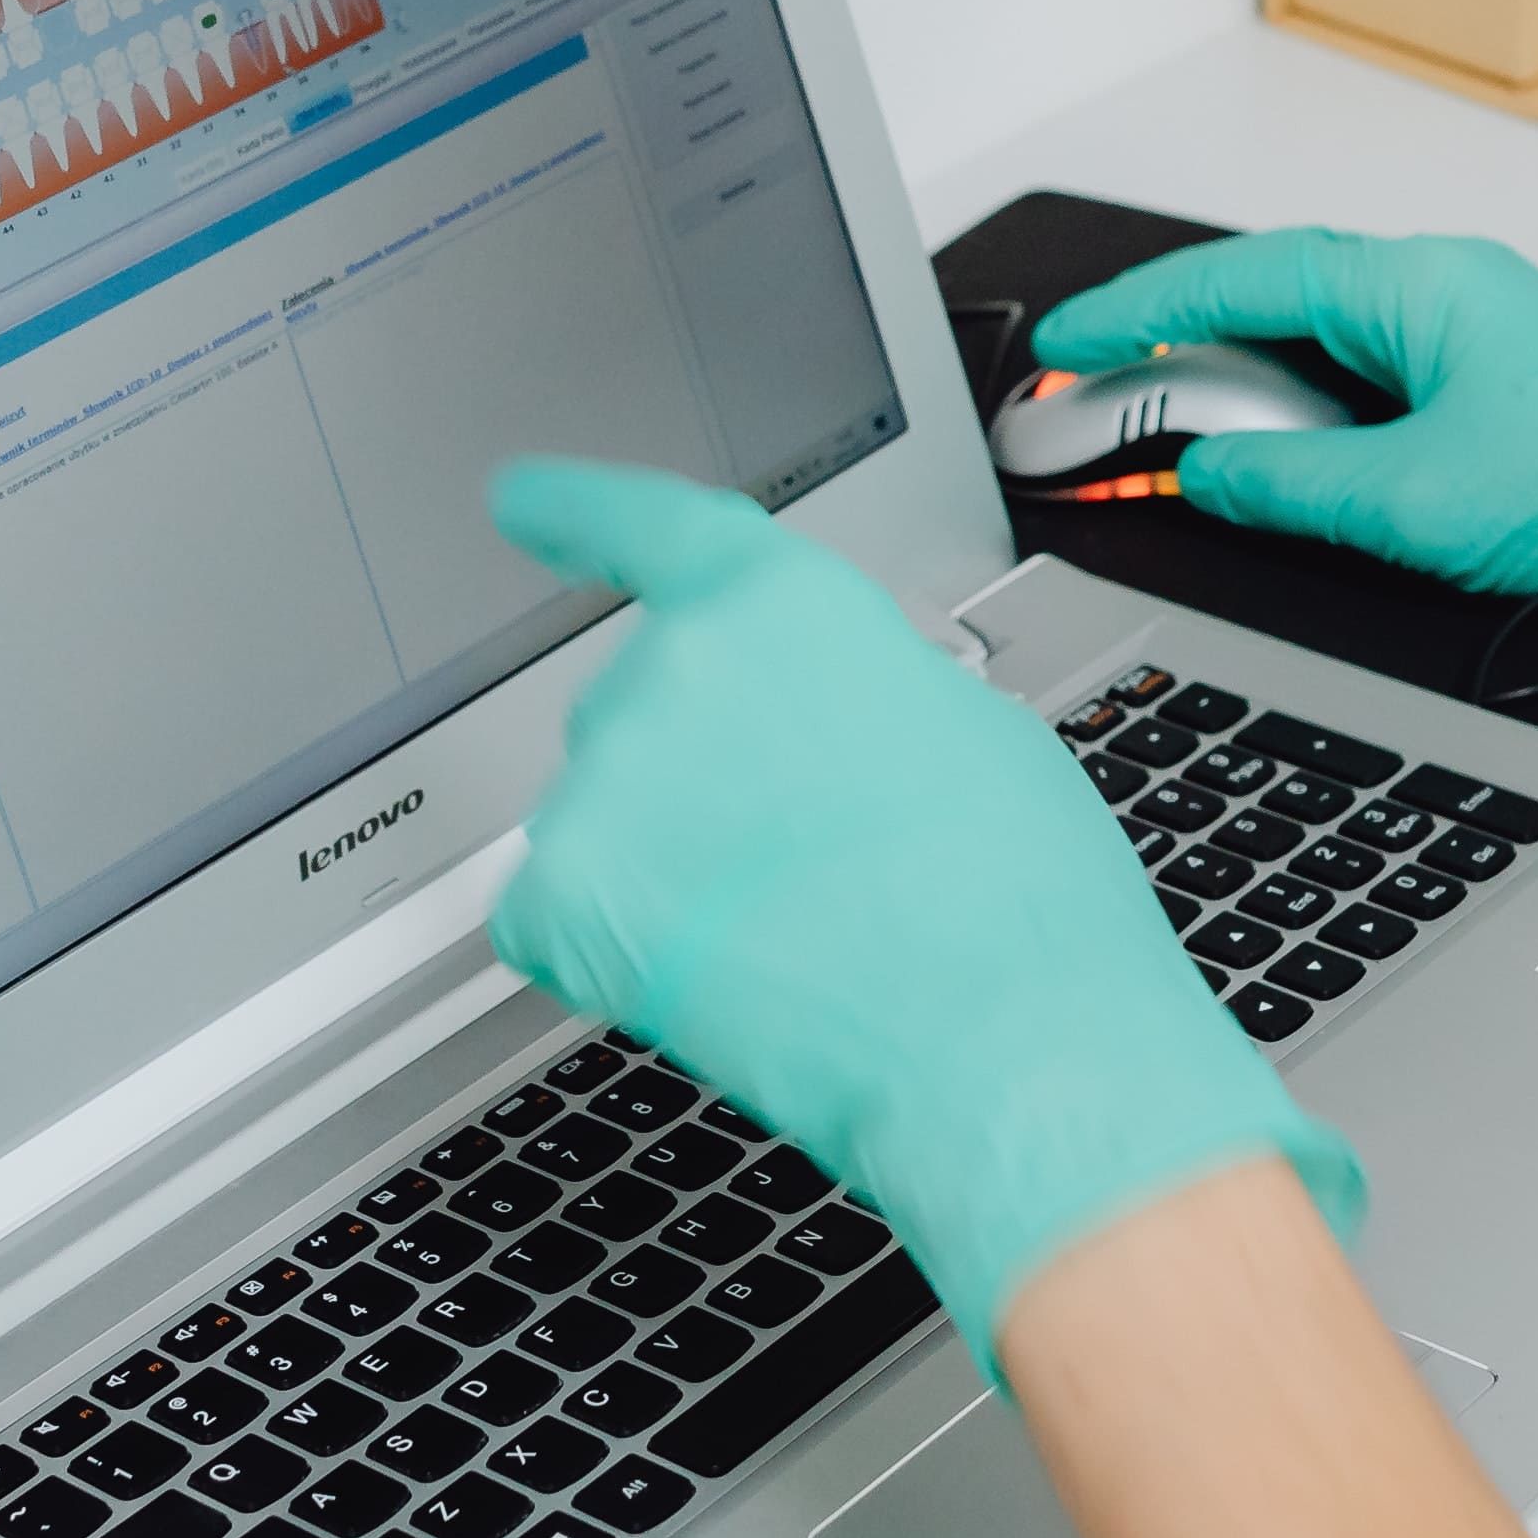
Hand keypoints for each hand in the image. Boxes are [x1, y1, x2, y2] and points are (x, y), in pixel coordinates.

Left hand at [485, 459, 1359, 1361]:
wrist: (999, 1039)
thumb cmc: (1016, 898)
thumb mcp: (967, 725)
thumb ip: (855, 687)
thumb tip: (821, 721)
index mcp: (778, 604)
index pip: (646, 527)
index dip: (575, 510)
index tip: (521, 499)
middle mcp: (672, 669)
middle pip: (643, 713)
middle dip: (700, 782)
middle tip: (810, 864)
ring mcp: (605, 785)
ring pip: (606, 823)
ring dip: (664, 871)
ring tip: (792, 936)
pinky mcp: (563, 899)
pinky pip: (553, 918)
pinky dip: (609, 954)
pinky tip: (714, 979)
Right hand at [1034, 230, 1537, 695]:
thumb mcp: (1412, 504)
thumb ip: (1288, 487)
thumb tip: (1207, 478)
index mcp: (1416, 287)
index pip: (1239, 281)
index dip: (1137, 314)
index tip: (1066, 342)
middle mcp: (1442, 291)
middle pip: (1270, 299)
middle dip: (1173, 347)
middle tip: (1091, 393)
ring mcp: (1471, 334)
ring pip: (1318, 343)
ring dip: (1241, 388)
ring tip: (1168, 440)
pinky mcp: (1493, 387)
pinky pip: (1367, 380)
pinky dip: (1303, 415)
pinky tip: (1281, 463)